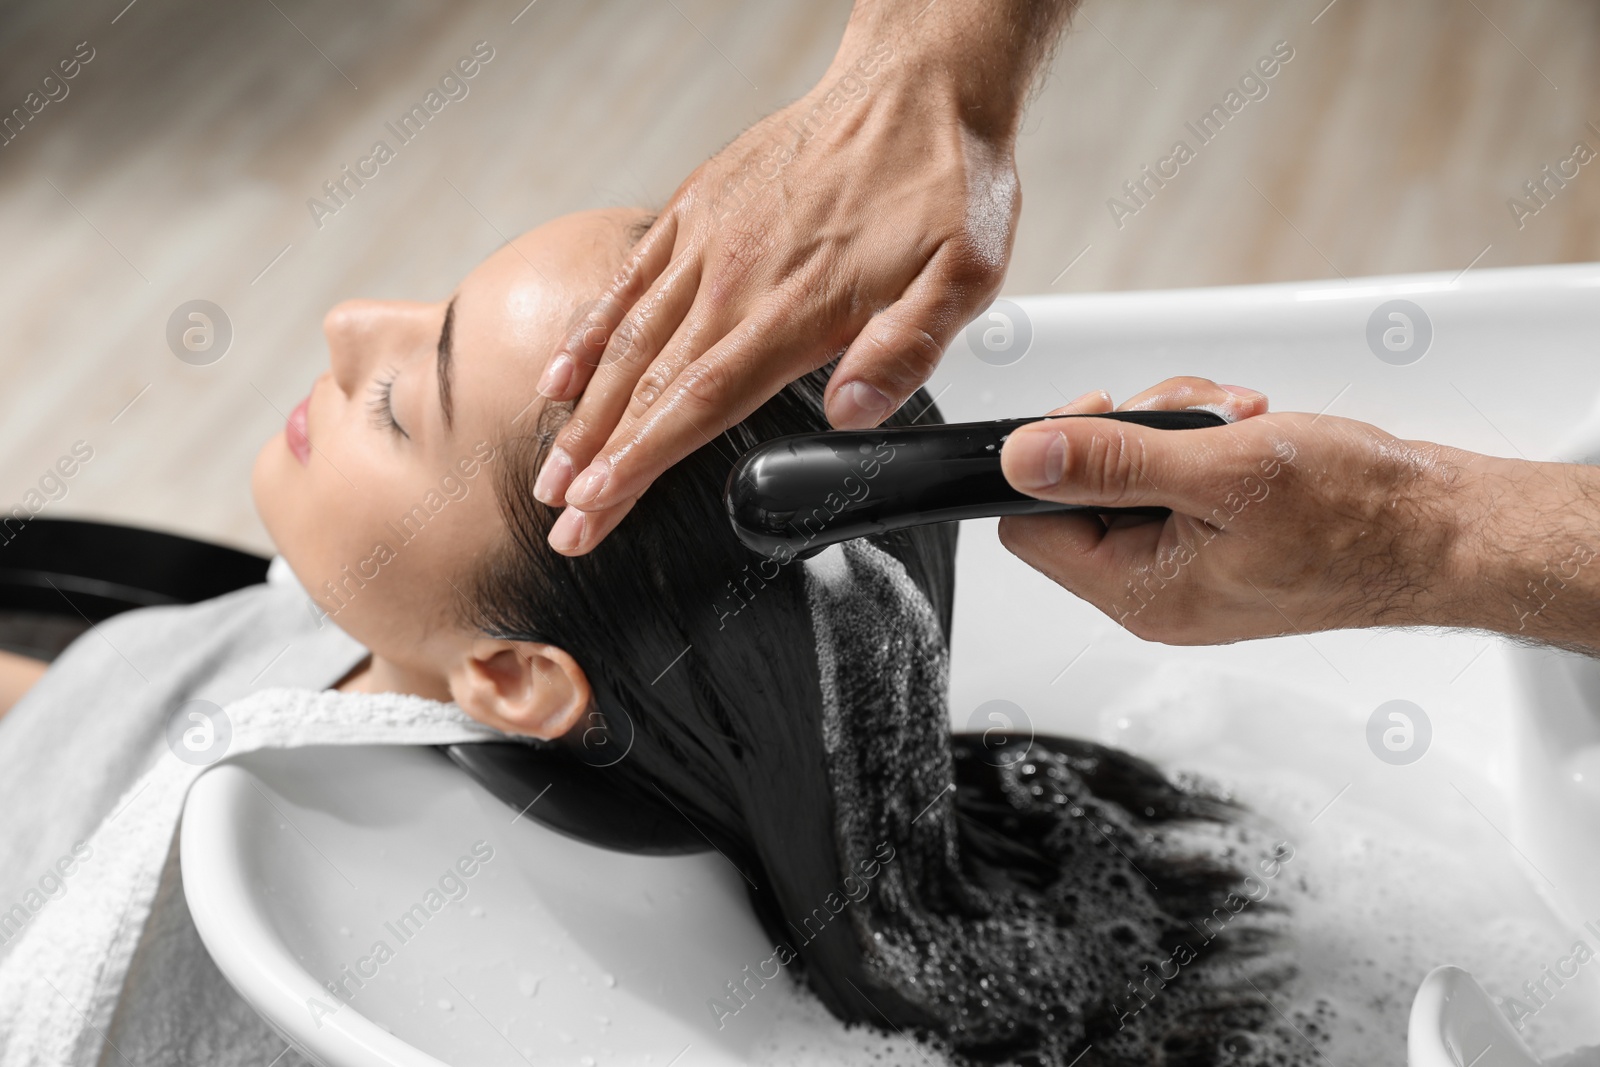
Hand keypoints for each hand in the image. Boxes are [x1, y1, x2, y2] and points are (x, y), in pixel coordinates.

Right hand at [533, 29, 1037, 554]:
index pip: (696, 404)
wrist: (919, 84)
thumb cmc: (943, 180)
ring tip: (551, 470)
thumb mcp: (962, 275)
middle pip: (648, 387)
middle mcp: (735, 277)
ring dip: (585, 412)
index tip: (595, 510)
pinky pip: (630, 280)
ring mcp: (707, 243)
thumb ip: (904, 349)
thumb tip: (851, 415)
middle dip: (599, 462)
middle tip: (561, 520)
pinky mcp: (696, 210)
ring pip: (628, 340)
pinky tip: (561, 373)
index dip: (640, 464)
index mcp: (794, 308)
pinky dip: (589, 330)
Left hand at [996, 377, 1490, 643]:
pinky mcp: (1216, 543)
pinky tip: (1249, 431)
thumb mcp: (1223, 471)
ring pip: (1128, 474)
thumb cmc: (1359, 517)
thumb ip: (1113, 463)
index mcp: (1140, 592)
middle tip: (1192, 417)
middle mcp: (1154, 590)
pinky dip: (1202, 440)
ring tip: (1238, 421)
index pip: (1029, 529)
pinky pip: (1173, 479)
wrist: (1443, 532)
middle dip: (1129, 433)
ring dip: (1174, 424)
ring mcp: (1186, 568)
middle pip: (1077, 494)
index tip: (1102, 416)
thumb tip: (1022, 458)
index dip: (1050, 462)